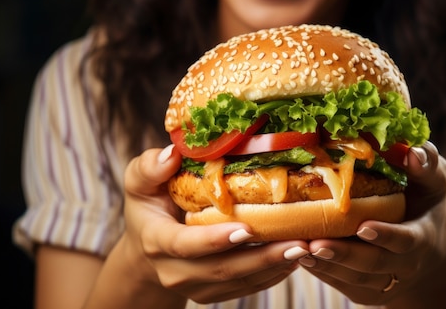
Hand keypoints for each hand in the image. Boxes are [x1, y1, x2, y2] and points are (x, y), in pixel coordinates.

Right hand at [120, 145, 309, 303]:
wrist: (147, 246)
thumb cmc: (149, 205)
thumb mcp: (140, 181)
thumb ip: (149, 167)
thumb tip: (170, 153)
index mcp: (157, 240)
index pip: (185, 245)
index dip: (215, 240)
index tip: (247, 228)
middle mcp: (174, 271)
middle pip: (220, 269)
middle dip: (261, 258)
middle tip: (298, 242)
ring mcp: (194, 286)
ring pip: (238, 283)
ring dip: (273, 268)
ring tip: (305, 248)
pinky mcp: (211, 292)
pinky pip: (245, 289)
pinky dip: (271, 275)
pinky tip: (294, 258)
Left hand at [297, 141, 445, 305]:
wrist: (423, 246)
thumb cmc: (423, 199)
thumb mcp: (433, 179)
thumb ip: (427, 164)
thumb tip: (413, 153)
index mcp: (422, 237)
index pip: (406, 240)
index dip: (386, 235)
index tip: (363, 226)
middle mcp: (405, 265)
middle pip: (373, 265)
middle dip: (344, 255)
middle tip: (316, 243)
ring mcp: (384, 283)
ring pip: (354, 279)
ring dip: (326, 265)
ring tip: (298, 249)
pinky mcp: (365, 291)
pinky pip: (342, 284)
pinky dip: (320, 271)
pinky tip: (299, 255)